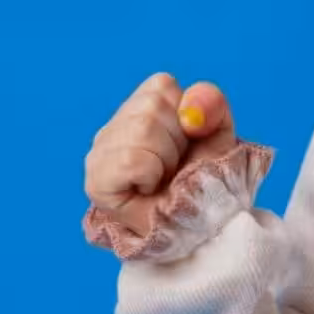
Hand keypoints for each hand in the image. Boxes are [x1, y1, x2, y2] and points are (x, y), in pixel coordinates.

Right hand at [84, 73, 238, 237]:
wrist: (203, 228)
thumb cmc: (205, 181)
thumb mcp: (218, 134)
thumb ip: (210, 104)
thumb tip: (189, 108)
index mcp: (139, 109)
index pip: (161, 86)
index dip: (187, 117)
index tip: (187, 146)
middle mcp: (113, 127)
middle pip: (151, 106)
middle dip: (177, 141)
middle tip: (175, 168)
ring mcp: (100, 152)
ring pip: (142, 129)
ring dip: (166, 159)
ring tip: (163, 179)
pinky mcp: (96, 180)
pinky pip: (132, 158)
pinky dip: (152, 175)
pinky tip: (148, 189)